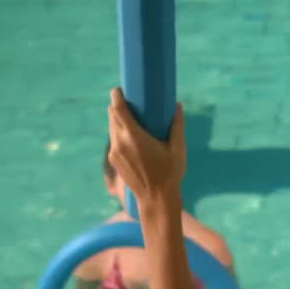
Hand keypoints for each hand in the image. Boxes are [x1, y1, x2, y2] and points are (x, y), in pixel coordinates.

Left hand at [106, 87, 186, 203]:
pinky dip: (119, 134)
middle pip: (112, 117)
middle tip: (130, 103)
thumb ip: (176, 126)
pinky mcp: (113, 160)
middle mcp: (119, 142)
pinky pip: (114, 141)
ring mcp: (114, 152)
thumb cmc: (169, 173)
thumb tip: (177, 106)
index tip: (119, 89)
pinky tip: (131, 138)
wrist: (155, 199)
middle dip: (118, 107)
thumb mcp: (177, 149)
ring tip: (131, 120)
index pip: (118, 110)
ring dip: (118, 121)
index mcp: (134, 136)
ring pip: (112, 129)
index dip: (116, 97)